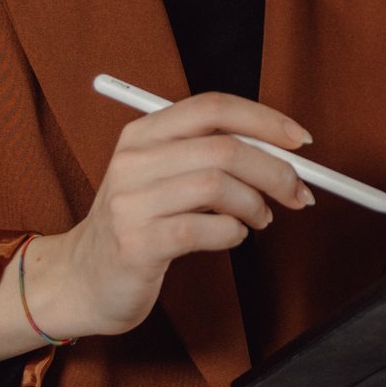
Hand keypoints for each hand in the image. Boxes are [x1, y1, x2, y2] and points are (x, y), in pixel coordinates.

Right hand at [0, 93, 313, 356]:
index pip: (213, 107)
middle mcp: (133, 160)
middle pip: (224, 148)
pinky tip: (231, 237)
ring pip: (219, 186)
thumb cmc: (140, 224)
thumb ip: (211, 156)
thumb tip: (284, 151)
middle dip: (275, 170)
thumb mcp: (164, 176)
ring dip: (255, 205)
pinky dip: (233, 233)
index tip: (301, 141)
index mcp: (143, 133)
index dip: (264, 119)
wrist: (83, 279)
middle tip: (297, 193)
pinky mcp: (139, 244)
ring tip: (259, 219)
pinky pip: (207, 230)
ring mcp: (132, 202)